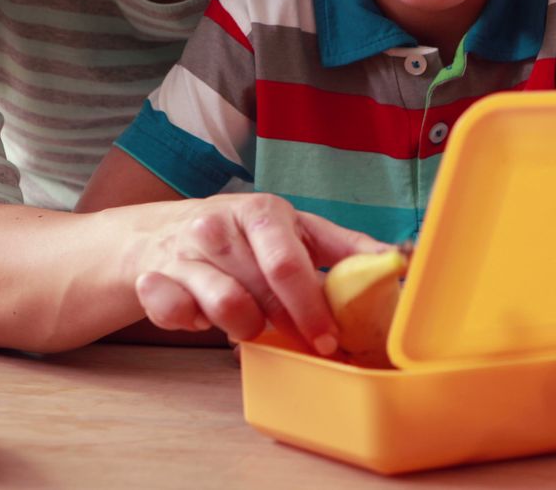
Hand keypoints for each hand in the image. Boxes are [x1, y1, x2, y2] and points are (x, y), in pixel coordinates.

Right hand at [130, 194, 387, 355]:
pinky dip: (194, 324)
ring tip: (251, 323)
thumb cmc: (243, 236)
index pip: (289, 265)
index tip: (331, 339)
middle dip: (289, 325)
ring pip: (225, 309)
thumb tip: (400, 259)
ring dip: (245, 328)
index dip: (313, 308)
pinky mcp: (155, 279)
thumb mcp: (295, 232)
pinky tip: (202, 316)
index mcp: (262, 212)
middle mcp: (219, 226)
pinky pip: (176, 315)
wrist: (159, 233)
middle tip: (304, 342)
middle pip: (262, 293)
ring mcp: (185, 253)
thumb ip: (344, 249)